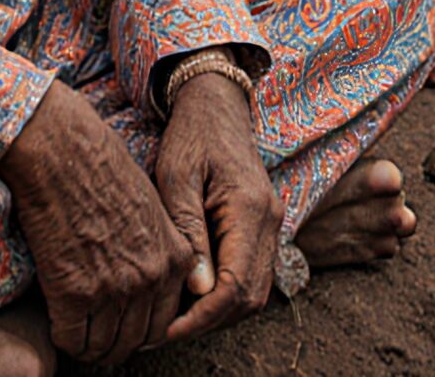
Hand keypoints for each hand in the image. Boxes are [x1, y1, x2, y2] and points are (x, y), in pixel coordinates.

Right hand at [0, 82, 197, 364]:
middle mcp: (152, 279)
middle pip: (137, 341)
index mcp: (178, 259)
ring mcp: (115, 289)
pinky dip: (64, 338)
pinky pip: (72, 339)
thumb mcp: (155, 210)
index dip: (142, 330)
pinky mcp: (75, 292)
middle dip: (116, 344)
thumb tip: (150, 286)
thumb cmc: (104, 172)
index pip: (166, 322)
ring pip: (104, 347)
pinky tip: (59, 322)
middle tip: (97, 336)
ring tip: (77, 332)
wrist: (65, 153)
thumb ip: (161, 250)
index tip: (124, 325)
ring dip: (90, 346)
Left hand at [156, 70, 281, 341]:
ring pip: (256, 292)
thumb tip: (199, 291)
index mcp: (250, 209)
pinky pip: (253, 274)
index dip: (201, 317)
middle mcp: (270, 220)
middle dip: (209, 322)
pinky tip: (192, 294)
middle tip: (163, 331)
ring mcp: (271, 224)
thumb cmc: (190, 135)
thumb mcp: (176, 178)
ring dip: (219, 312)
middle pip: (250, 297)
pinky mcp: (263, 225)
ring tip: (174, 317)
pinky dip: (226, 295)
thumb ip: (189, 233)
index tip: (164, 330)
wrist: (217, 104)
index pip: (235, 286)